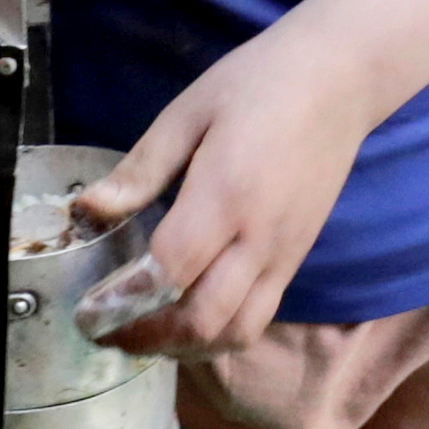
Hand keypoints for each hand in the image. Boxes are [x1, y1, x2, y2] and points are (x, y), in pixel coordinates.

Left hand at [69, 18, 394, 357]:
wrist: (341, 81)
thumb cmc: (258, 84)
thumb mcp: (188, 112)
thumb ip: (140, 169)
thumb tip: (88, 210)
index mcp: (226, 194)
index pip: (172, 270)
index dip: (126, 300)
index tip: (89, 310)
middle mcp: (260, 237)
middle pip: (204, 318)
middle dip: (148, 337)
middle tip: (107, 331)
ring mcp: (284, 254)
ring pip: (235, 332)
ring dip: (185, 346)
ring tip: (145, 334)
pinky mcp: (297, 258)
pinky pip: (258, 316)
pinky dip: (218, 332)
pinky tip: (186, 316)